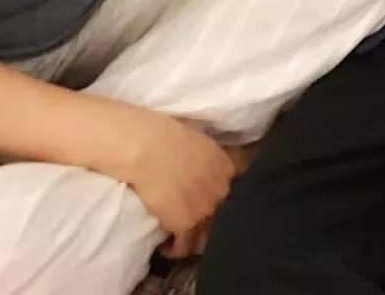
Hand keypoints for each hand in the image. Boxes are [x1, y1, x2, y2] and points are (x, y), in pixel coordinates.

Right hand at [120, 109, 235, 258]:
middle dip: (212, 220)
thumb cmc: (167, 135)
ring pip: (207, 236)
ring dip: (195, 239)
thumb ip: (210, 160)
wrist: (149, 148)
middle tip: (196, 222)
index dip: (223, 200)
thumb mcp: (200, 143)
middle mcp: (221, 190)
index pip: (235, 192)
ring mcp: (206, 210)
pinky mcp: (186, 225)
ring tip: (184, 239)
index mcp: (225, 167)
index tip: (212, 203)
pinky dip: (174, 250)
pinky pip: (184, 247)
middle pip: (223, 215)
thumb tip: (204, 168)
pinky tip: (166, 247)